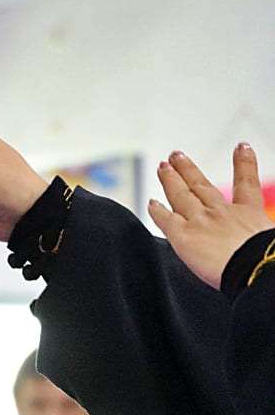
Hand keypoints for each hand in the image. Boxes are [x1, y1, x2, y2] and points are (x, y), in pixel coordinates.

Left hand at [148, 144, 273, 289]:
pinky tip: (151, 204)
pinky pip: (165, 219)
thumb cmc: (268, 261)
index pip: (247, 184)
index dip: (244, 163)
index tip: (241, 147)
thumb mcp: (271, 240)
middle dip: (188, 169)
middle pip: (201, 185)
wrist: (256, 267)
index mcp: (250, 214)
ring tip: (162, 166)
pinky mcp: (183, 235)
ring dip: (170, 179)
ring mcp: (200, 221)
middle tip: (177, 155)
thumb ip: (262, 234)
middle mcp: (221, 213)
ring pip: (180, 195)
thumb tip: (267, 242)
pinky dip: (157, 210)